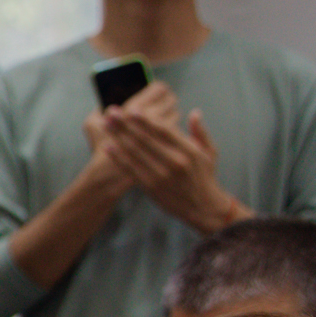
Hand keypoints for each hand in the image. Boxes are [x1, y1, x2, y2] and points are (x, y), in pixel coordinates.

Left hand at [97, 94, 245, 234]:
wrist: (203, 207)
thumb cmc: (204, 177)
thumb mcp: (209, 153)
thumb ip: (200, 132)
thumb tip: (194, 112)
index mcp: (189, 151)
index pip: (164, 131)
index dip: (146, 120)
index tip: (132, 109)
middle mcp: (175, 162)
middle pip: (145, 139)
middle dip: (126, 124)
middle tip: (111, 112)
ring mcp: (162, 175)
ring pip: (135, 152)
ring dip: (118, 137)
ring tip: (106, 124)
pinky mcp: (151, 186)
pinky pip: (131, 169)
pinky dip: (118, 157)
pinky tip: (108, 146)